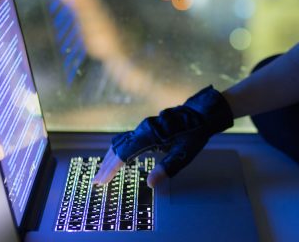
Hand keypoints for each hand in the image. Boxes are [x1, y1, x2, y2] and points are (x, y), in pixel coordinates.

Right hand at [92, 85, 232, 187]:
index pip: (123, 155)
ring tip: (103, 173)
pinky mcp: (147, 127)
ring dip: (111, 158)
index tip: (101, 182)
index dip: (110, 169)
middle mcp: (142, 129)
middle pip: (118, 149)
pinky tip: (118, 158)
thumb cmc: (194, 134)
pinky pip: (127, 140)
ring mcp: (144, 127)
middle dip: (106, 166)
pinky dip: (119, 151)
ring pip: (121, 143)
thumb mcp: (183, 154)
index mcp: (149, 136)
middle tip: (97, 182)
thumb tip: (150, 184)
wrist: (201, 114)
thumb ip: (166, 168)